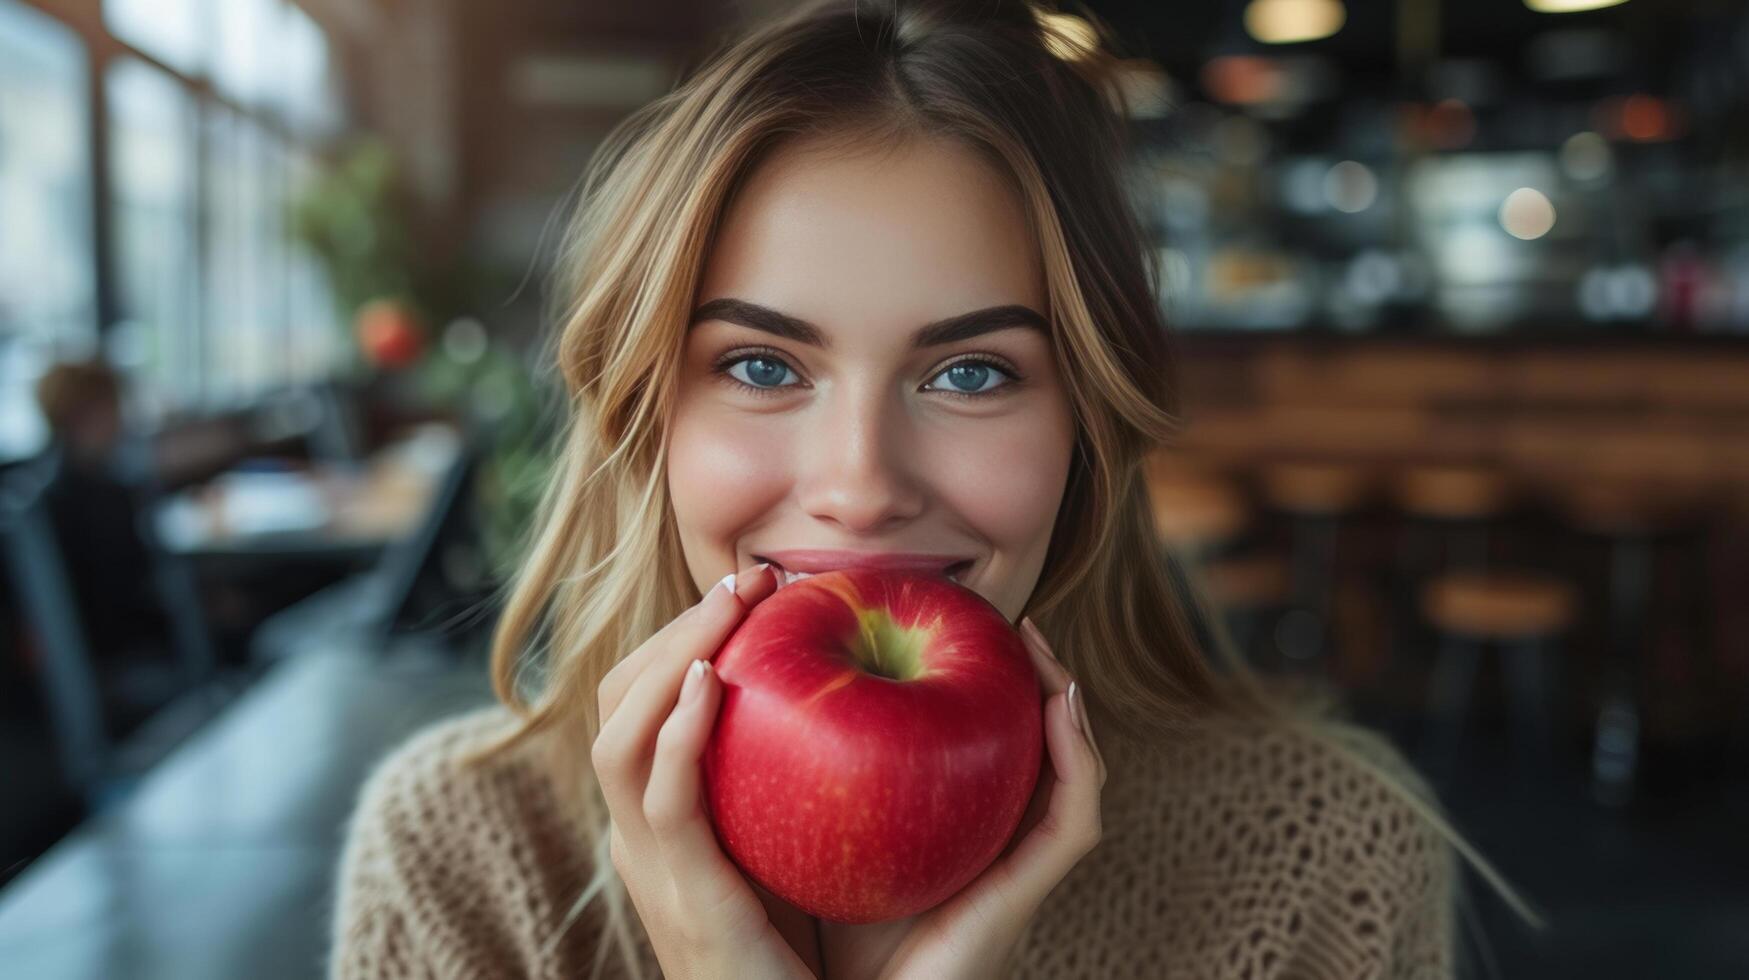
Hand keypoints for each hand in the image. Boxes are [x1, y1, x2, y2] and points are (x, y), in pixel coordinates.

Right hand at [591, 563, 821, 978]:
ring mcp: (654, 866)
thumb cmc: (846, 953)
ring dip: (669, 655)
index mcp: (674, 819)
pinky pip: (660, 798)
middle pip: (619, 701)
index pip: (648, 704)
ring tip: (731, 606)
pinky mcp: (682, 895)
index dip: (686, 636)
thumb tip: (884, 689)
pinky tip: (714, 680)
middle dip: (675, 627)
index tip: (758, 586)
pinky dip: (676, 732)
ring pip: (618, 735)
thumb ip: (828, 777)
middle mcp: (648, 835)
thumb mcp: (822, 848)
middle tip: (751, 578)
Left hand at [818, 616, 1106, 979]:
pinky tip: (1056, 704)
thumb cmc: (817, 939)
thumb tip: (753, 685)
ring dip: (1062, 698)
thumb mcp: (803, 837)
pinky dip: (1078, 757)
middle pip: (1033, 747)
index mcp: (951, 826)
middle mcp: (992, 840)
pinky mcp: (1025, 893)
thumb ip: (798, 776)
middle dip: (1029, 676)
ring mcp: (1016, 866)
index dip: (975, 684)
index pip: (978, 745)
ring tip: (1036, 641)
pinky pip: (1073, 817)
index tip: (955, 625)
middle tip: (1003, 618)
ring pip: (1071, 771)